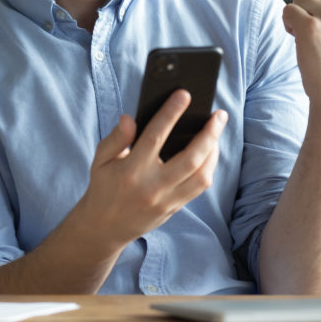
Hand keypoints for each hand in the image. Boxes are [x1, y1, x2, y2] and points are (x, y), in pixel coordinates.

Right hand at [69, 90, 227, 255]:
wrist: (104, 228)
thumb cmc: (103, 186)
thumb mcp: (100, 160)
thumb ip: (115, 138)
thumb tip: (130, 118)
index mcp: (131, 170)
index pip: (155, 137)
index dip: (170, 113)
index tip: (184, 94)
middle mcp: (152, 186)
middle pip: (190, 159)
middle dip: (209, 134)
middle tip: (219, 114)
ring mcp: (166, 200)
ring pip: (201, 175)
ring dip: (214, 151)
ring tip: (216, 131)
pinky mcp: (174, 208)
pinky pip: (199, 187)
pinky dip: (209, 167)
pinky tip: (209, 152)